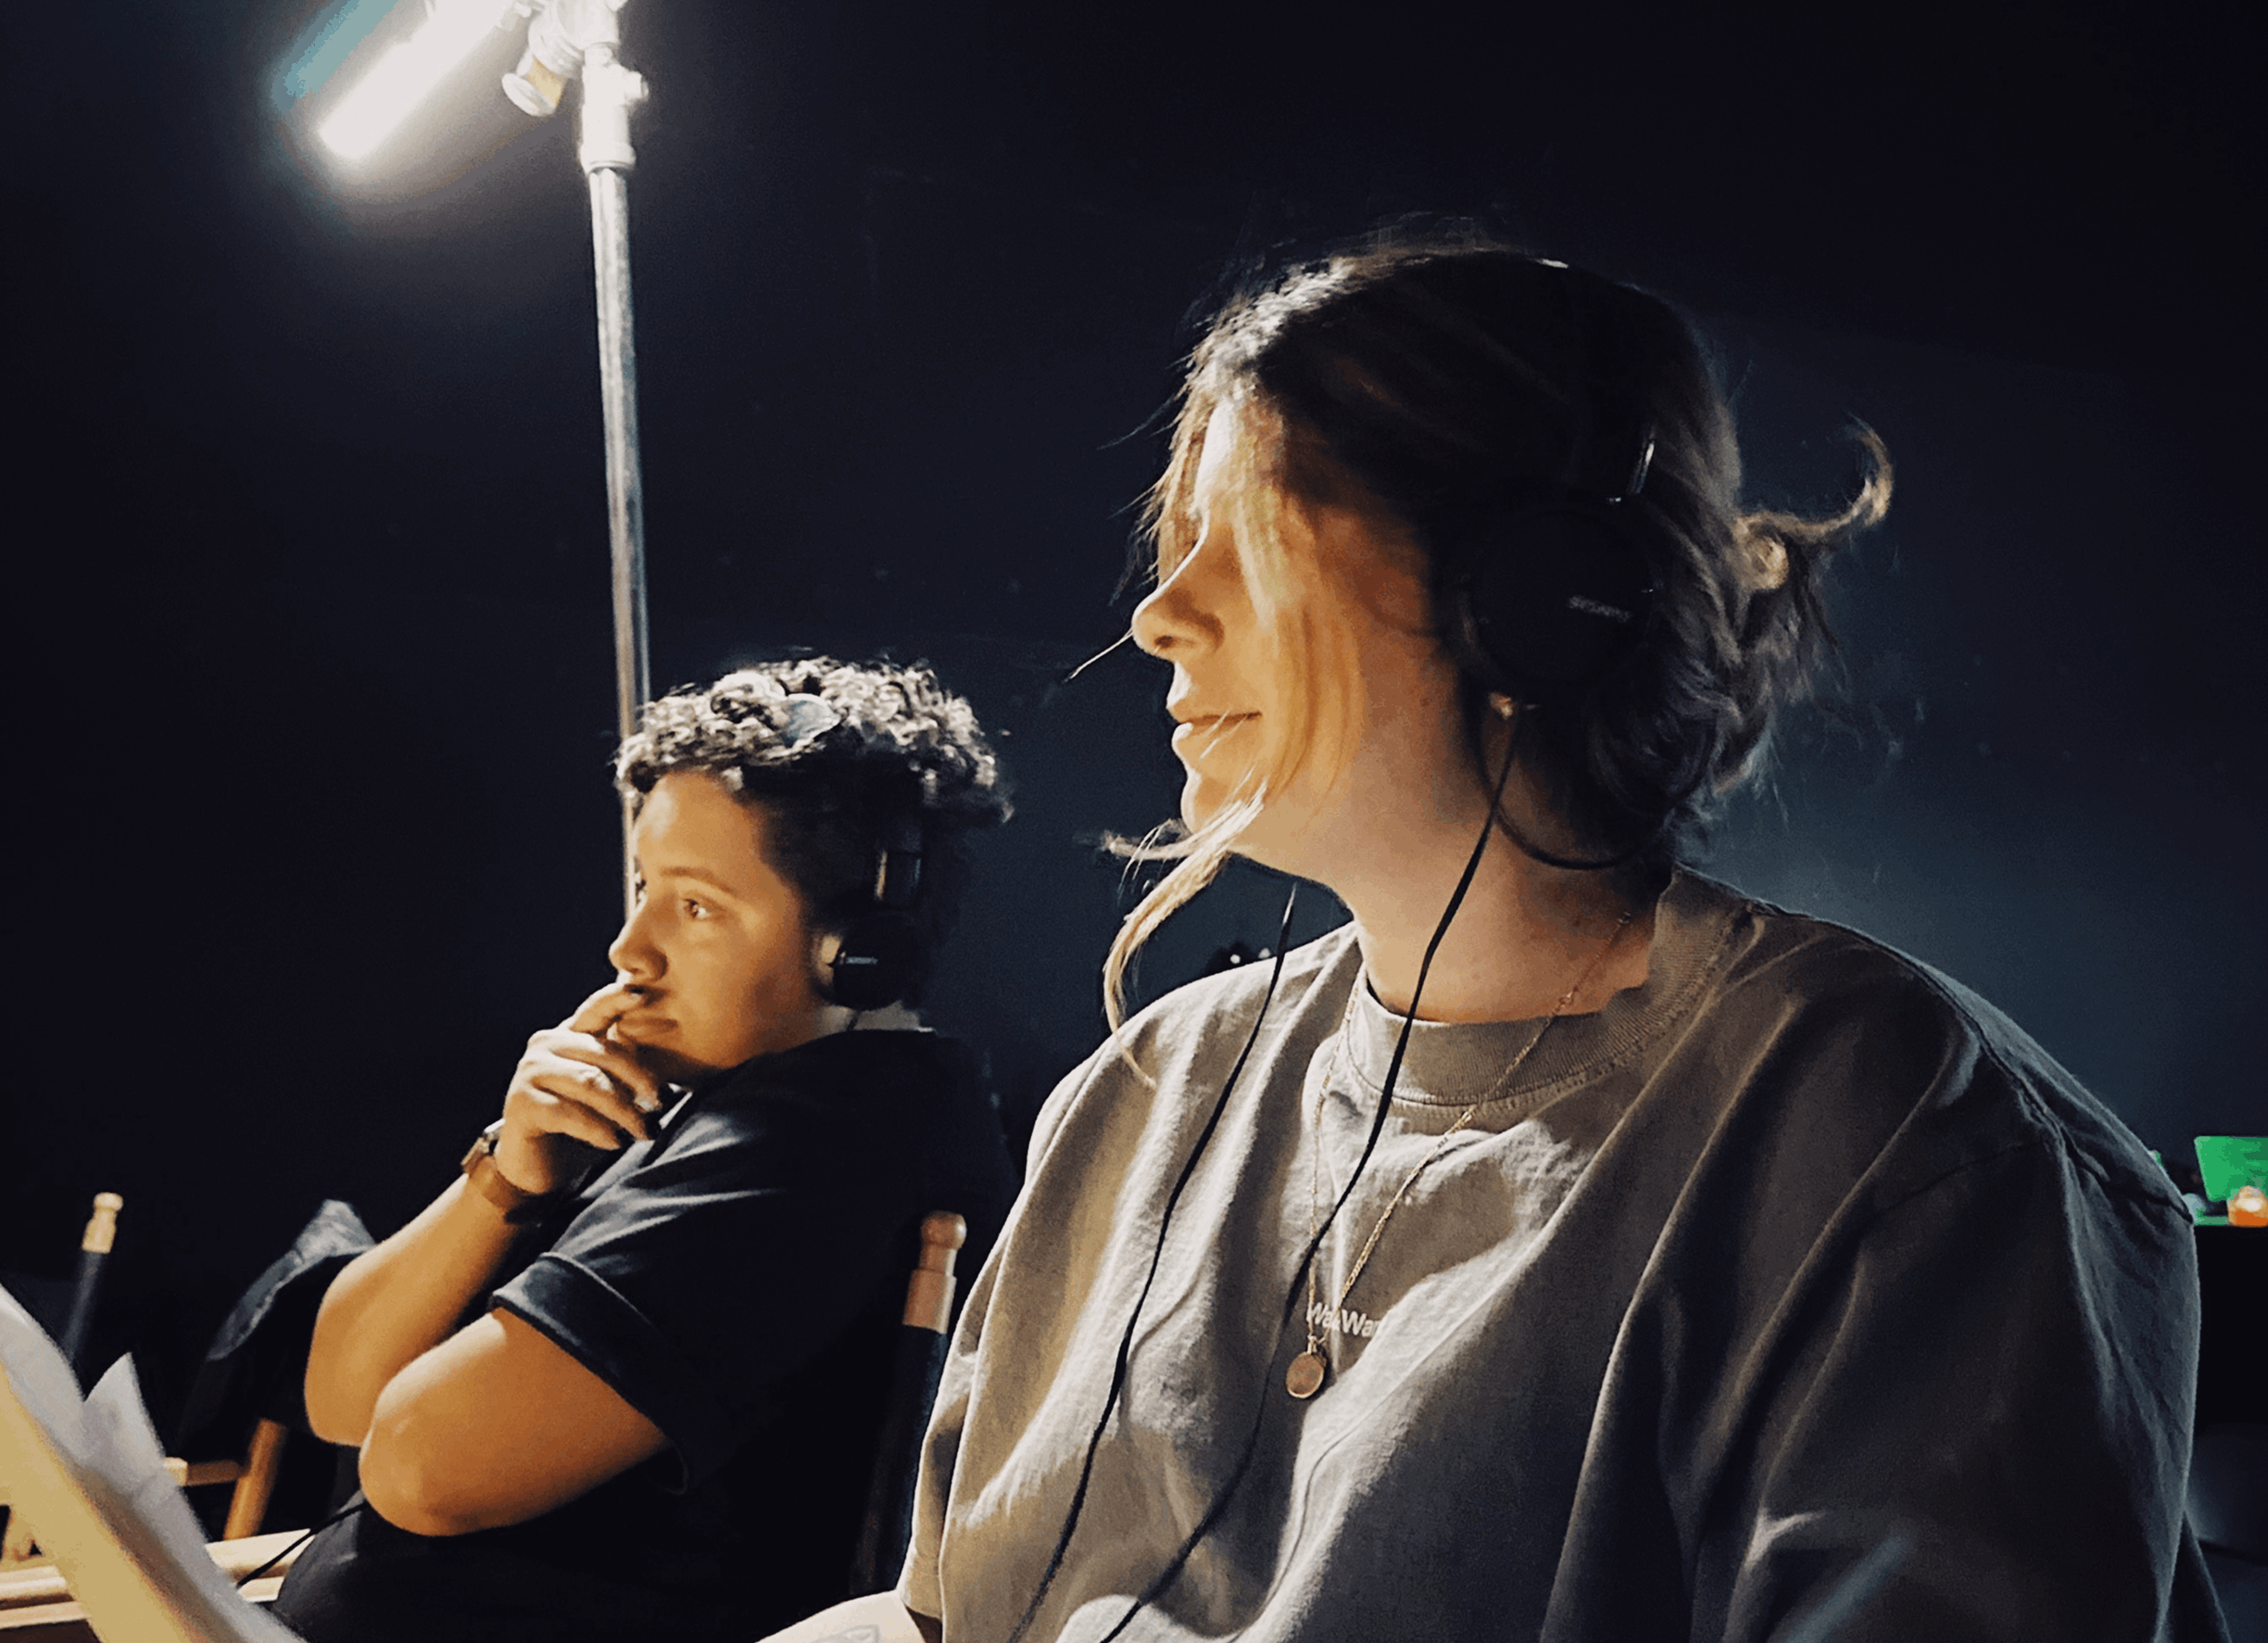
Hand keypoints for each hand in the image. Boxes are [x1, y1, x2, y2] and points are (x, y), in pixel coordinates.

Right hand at [492, 983, 664, 1195]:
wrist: (536, 1167)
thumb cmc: (578, 1125)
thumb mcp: (606, 1093)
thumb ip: (624, 1074)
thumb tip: (666, 1078)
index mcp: (569, 1035)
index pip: (597, 1010)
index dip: (617, 998)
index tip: (642, 993)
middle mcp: (546, 1045)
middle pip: (604, 1053)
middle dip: (639, 1080)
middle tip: (660, 1104)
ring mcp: (530, 1071)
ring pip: (591, 1083)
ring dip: (623, 1110)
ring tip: (642, 1131)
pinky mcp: (521, 1102)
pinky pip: (570, 1112)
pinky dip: (597, 1129)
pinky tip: (613, 1142)